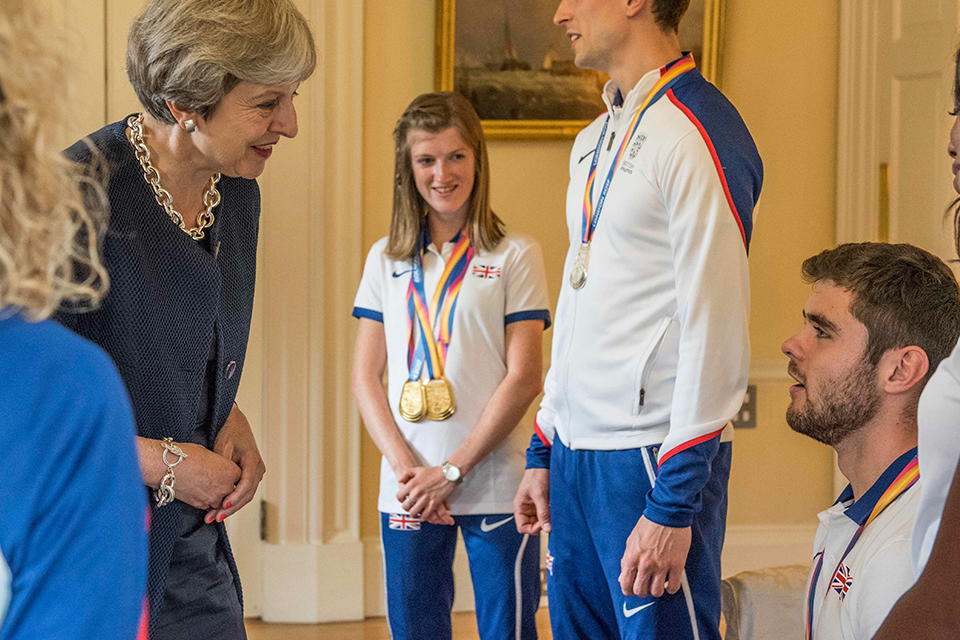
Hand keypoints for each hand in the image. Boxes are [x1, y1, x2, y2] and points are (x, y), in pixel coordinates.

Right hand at [168, 443, 240, 510]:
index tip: (225, 474)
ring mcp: (213, 498)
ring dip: (216, 497)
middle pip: (232, 492)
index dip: (231, 475)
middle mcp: (226, 486)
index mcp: (231, 471)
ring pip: (221, 501)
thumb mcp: (209, 454)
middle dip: (226, 488)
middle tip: (216, 482)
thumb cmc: (185, 456)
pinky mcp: (201, 505)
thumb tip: (216, 468)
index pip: (238, 477)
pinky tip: (199, 493)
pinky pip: (208, 506)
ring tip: (206, 488)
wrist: (167, 467)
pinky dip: (206, 502)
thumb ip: (218, 464)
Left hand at [207, 405, 265, 522]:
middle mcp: (258, 468)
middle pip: (247, 493)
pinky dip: (233, 500)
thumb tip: (219, 488)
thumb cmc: (228, 432)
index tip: (223, 505)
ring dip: (232, 507)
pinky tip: (221, 508)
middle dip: (231, 507)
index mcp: (252, 460)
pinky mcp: (250, 475)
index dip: (235, 496)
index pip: (246, 484)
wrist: (234, 424)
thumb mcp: (223, 448)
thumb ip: (223, 468)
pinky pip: (244, 491)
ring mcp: (256, 472)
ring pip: (246, 495)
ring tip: (215, 516)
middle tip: (215, 517)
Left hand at [396, 467, 455, 524]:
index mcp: (412, 484)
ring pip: (413, 512)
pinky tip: (422, 516)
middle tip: (409, 507)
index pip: (399, 496)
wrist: (448, 474)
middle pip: (405, 506)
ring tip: (415, 513)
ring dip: (413, 514)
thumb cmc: (433, 472)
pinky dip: (422, 518)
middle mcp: (417, 493)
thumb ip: (406, 474)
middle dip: (406, 508)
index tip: (403, 500)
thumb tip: (400, 481)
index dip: (400, 499)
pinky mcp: (433, 504)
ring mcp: (425, 499)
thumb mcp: (418, 469)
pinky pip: (425, 515)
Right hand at [513, 469, 550, 533]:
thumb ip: (543, 513)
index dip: (532, 529)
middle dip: (541, 525)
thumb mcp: (539, 495)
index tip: (543, 524)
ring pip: (539, 522)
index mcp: (520, 507)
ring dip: (546, 520)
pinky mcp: (542, 504)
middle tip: (550, 519)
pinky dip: (550, 516)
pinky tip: (554, 510)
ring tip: (552, 513)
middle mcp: (526, 509)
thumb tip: (547, 528)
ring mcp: (534, 507)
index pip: (522, 527)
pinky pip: (545, 515)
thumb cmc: (536, 476)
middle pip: (531, 526)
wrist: (543, 465)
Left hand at [619, 516, 690, 596]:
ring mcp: (662, 565)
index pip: (626, 585)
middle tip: (646, 584)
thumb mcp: (631, 540)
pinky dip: (670, 587)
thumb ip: (626, 560)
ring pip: (657, 592)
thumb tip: (623, 577)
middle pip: (641, 591)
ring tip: (658, 582)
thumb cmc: (649, 524)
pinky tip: (669, 581)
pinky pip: (673, 586)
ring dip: (656, 589)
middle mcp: (646, 564)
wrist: (667, 513)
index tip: (632, 589)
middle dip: (642, 590)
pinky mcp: (677, 565)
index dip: (628, 590)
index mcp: (632, 557)